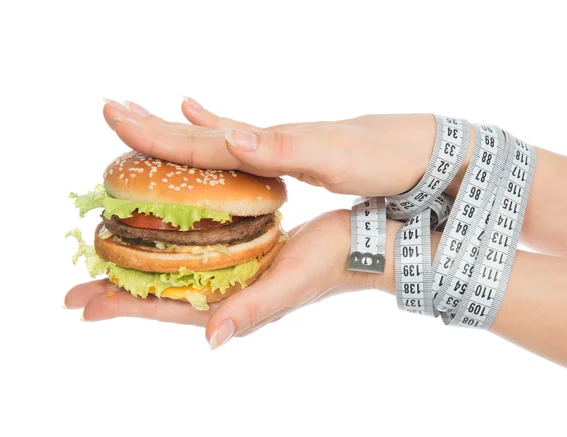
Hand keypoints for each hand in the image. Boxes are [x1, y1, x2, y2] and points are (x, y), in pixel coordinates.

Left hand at [64, 210, 373, 348]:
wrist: (355, 244)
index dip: (126, 306)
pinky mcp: (244, 253)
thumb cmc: (328, 264)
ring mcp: (234, 273)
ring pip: (176, 272)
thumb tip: (210, 339)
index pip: (168, 308)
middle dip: (119, 292)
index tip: (85, 306)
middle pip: (162, 294)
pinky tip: (161, 238)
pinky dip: (171, 247)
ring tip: (107, 265)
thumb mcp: (290, 283)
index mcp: (234, 302)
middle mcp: (228, 290)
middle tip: (77, 290)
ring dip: (140, 271)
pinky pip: (197, 252)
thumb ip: (251, 310)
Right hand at [102, 98, 470, 196]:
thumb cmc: (381, 155)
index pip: (203, 142)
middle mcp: (269, 142)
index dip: (156, 134)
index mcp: (271, 145)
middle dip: (154, 127)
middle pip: (200, 134)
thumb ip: (280, 149)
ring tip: (147, 117)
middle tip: (111, 110)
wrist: (416, 147)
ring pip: (215, 138)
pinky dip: (217, 132)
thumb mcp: (334, 158)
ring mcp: (279, 146)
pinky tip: (208, 121)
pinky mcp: (291, 154)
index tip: (113, 118)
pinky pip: (241, 145)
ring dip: (178, 130)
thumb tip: (229, 138)